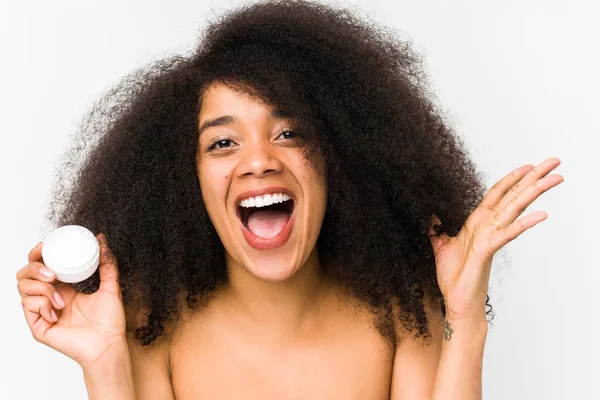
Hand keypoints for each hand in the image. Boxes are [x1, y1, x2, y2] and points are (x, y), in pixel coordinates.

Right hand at [16, 233, 126, 367]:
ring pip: (24, 288)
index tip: (44, 245)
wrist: (109, 344)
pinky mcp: (38, 326)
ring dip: (42, 288)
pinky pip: (28, 306)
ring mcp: (42, 312)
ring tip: (62, 298)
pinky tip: (58, 312)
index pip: (42, 266)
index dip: (38, 254)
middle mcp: (50, 298)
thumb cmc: (110, 322)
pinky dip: (42, 304)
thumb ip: (107, 263)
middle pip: (25, 274)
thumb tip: (101, 238)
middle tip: (52, 274)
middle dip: (34, 268)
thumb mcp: (111, 286)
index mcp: (63, 288)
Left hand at [428, 157, 563, 319]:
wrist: (456, 301)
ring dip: (535, 192)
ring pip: (516, 209)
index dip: (512, 178)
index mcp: (477, 222)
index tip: (528, 165)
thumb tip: (430, 216)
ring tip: (555, 178)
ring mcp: (490, 237)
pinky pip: (507, 234)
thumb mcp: (440, 246)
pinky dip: (523, 224)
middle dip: (534, 178)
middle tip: (554, 162)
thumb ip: (437, 229)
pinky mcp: (488, 250)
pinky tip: (541, 214)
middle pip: (514, 195)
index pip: (497, 193)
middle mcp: (488, 226)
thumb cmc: (453, 277)